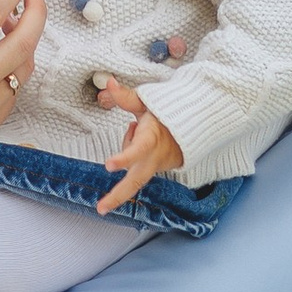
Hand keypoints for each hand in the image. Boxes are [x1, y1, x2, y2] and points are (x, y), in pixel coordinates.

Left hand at [92, 81, 184, 215]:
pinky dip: (131, 157)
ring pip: (133, 177)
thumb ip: (126, 97)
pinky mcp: (154, 173)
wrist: (190, 130)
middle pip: (135, 181)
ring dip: (123, 162)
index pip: (137, 149)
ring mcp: (154, 168)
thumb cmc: (165, 115)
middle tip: (101, 208)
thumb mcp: (147, 104)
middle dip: (117, 196)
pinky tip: (139, 140)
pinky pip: (136, 168)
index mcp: (151, 138)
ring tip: (136, 129)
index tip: (108, 165)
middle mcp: (152, 158)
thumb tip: (108, 83)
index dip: (124, 157)